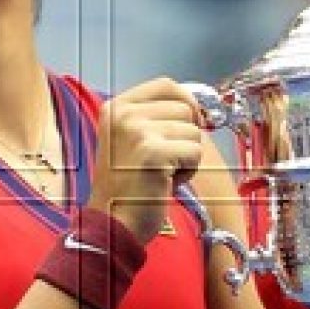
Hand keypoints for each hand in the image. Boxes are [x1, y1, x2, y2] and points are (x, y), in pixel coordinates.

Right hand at [87, 78, 204, 243]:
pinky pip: (195, 152)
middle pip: (184, 108)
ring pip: (193, 131)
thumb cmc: (126, 187)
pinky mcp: (153, 152)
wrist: (113, 223)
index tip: (191, 121)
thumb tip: (197, 107)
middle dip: (185, 136)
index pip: (165, 84)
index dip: (186, 101)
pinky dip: (189, 171)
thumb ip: (153, 118)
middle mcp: (123, 114)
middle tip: (164, 161)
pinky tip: (166, 182)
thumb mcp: (129, 140)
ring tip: (162, 173)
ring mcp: (137, 131)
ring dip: (187, 156)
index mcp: (115, 107)